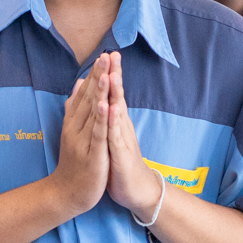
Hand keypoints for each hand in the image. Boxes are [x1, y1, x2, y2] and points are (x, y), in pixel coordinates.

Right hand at [50, 55, 110, 216]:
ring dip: (100, 92)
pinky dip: (102, 119)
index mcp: (75, 122)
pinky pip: (97, 134)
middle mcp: (77, 128)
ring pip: (93, 113)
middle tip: (106, 55)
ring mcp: (83, 140)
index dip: (96, 75)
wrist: (67, 193)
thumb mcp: (75, 131)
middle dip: (99, 77)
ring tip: (106, 73)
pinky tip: (106, 105)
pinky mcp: (92, 154)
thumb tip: (79, 83)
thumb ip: (76, 107)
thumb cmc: (75, 161)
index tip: (104, 55)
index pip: (86, 94)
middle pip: (89, 98)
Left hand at [103, 53, 164, 216]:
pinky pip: (115, 135)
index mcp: (117, 122)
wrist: (136, 189)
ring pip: (118, 112)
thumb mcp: (112, 137)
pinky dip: (113, 122)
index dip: (110, 74)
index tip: (108, 53)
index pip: (113, 94)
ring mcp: (122, 139)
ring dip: (116, 93)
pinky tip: (112, 109)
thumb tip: (105, 101)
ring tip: (113, 74)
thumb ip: (109, 119)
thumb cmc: (121, 162)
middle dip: (115, 75)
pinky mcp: (120, 153)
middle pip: (117, 96)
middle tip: (113, 53)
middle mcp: (122, 127)